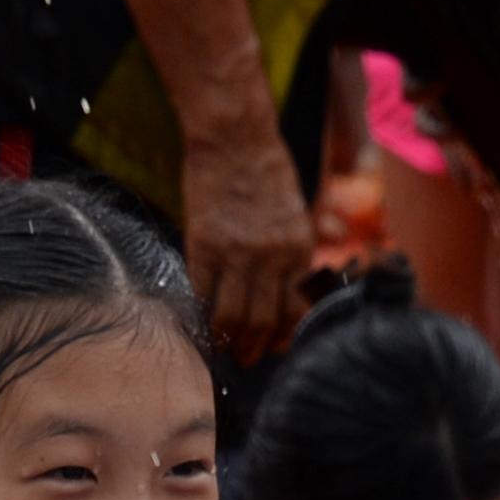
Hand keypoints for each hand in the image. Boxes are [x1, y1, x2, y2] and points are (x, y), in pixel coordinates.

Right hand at [179, 127, 316, 362]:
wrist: (235, 138)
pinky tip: (199, 322)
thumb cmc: (267, 172)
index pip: (294, 310)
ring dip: (227, 340)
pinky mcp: (204, 243)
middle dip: (254, 349)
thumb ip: (292, 255)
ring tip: (222, 349)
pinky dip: (200, 313)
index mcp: (299, 249)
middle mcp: (272, 256)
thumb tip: (284, 297)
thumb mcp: (296, 214)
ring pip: (231, 316)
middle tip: (246, 361)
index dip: (282, 337)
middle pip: (263, 321)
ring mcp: (236, 252)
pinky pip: (201, 292)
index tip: (273, 348)